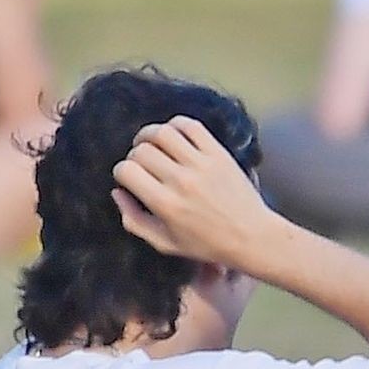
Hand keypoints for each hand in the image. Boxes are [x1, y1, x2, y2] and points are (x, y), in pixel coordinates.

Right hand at [110, 116, 272, 265]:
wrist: (251, 237)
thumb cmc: (207, 244)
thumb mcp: (165, 243)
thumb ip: (135, 221)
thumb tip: (117, 193)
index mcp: (165, 204)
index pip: (126, 170)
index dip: (122, 172)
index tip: (129, 178)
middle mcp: (181, 181)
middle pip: (141, 150)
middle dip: (135, 155)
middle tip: (142, 164)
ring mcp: (201, 164)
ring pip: (162, 132)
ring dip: (150, 134)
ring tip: (151, 144)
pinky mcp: (218, 154)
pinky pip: (190, 125)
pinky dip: (176, 124)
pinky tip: (173, 136)